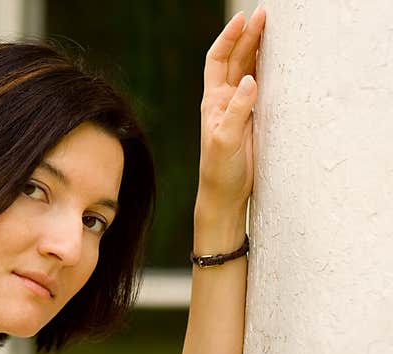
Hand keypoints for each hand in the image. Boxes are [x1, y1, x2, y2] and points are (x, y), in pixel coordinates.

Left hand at [196, 7, 266, 215]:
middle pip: (236, 59)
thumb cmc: (219, 172)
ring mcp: (240, 109)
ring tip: (272, 28)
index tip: (243, 19)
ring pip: (249, 70)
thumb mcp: (225, 141)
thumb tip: (250, 81)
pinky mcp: (253, 120)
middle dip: (249, 36)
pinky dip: (269, 70)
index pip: (218, 60)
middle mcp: (225, 101)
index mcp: (213, 102)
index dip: (228, 38)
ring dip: (259, 49)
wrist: (224, 197)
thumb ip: (236, 112)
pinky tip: (278, 60)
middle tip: (265, 14)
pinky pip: (262, 88)